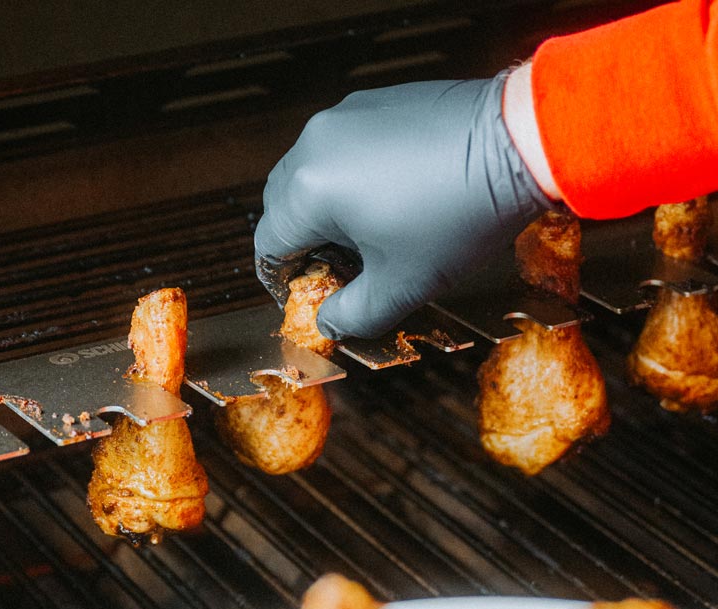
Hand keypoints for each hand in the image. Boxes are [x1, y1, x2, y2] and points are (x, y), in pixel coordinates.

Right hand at [254, 69, 553, 339]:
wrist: (522, 144)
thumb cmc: (462, 212)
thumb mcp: (402, 284)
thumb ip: (353, 314)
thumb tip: (329, 324)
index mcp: (310, 190)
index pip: (269, 244)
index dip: (280, 280)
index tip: (302, 295)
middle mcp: (317, 144)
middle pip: (280, 205)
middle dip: (299, 243)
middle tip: (333, 271)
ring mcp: (345, 116)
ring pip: (309, 173)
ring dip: (323, 209)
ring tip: (365, 236)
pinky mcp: (375, 102)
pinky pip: (341, 146)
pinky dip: (348, 177)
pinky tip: (388, 199)